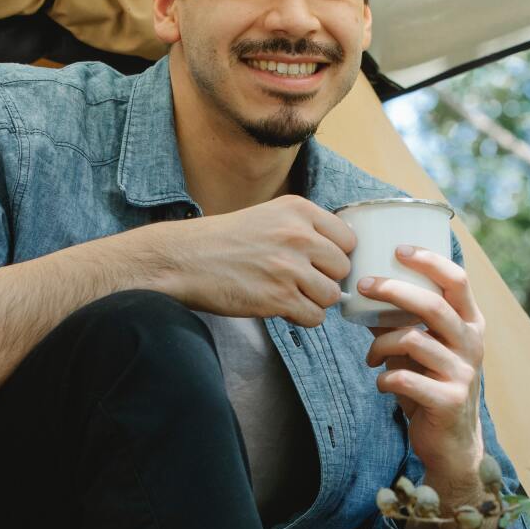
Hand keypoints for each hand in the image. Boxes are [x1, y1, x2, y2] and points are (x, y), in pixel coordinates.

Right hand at [161, 195, 355, 327]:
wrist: (182, 259)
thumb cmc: (221, 241)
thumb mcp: (267, 216)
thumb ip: (302, 229)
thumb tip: (337, 257)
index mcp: (298, 210)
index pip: (347, 238)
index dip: (334, 255)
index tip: (318, 262)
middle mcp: (298, 236)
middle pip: (343, 268)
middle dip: (325, 279)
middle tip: (299, 281)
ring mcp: (290, 268)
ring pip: (331, 295)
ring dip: (313, 301)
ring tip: (288, 295)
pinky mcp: (279, 298)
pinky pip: (315, 317)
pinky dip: (302, 318)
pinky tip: (281, 308)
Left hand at [360, 246, 486, 474]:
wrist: (452, 444)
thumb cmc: (433, 386)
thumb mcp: (424, 350)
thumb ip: (402, 322)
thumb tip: (364, 291)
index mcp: (470, 324)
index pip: (457, 280)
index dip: (429, 260)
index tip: (399, 248)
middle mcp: (472, 344)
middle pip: (432, 304)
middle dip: (393, 290)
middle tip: (364, 285)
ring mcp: (462, 373)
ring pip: (412, 340)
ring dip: (381, 344)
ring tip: (371, 356)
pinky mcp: (448, 400)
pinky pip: (405, 379)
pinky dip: (385, 379)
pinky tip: (382, 384)